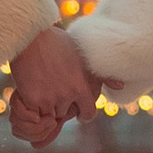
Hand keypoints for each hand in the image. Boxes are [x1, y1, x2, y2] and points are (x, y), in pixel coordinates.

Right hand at [8, 26, 101, 144]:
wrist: (30, 36)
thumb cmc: (58, 42)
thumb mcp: (84, 57)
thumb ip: (103, 76)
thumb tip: (121, 86)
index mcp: (81, 87)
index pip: (88, 113)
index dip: (84, 113)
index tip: (78, 113)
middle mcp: (66, 96)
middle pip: (65, 114)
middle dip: (63, 107)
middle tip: (56, 94)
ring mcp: (47, 99)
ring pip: (49, 116)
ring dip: (47, 109)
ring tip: (44, 92)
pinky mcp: (30, 100)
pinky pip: (33, 117)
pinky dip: (32, 110)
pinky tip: (32, 96)